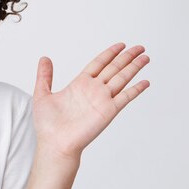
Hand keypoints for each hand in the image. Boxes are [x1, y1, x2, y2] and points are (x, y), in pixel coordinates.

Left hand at [32, 43, 149, 159]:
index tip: (120, 45)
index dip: (109, 54)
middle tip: (139, 47)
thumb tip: (44, 58)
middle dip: (127, 57)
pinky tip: (145, 82)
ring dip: (134, 67)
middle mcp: (93, 90)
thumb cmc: (47, 124)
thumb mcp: (42, 94)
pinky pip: (126, 97)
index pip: (98, 64)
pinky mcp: (108, 111)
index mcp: (79, 84)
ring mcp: (102, 100)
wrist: (54, 143)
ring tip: (145, 57)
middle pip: (114, 68)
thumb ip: (44, 75)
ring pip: (122, 78)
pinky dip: (136, 89)